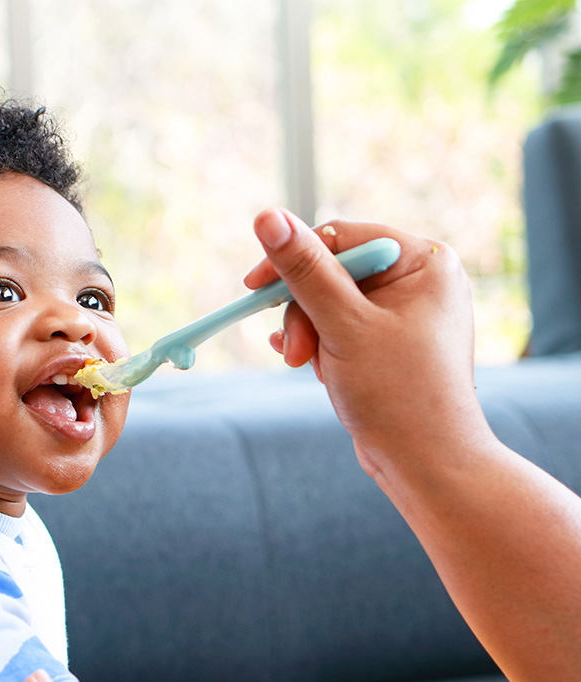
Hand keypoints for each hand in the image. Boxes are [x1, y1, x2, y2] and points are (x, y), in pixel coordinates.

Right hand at [245, 208, 491, 481]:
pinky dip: (318, 342)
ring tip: (309, 368)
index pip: (340, 238)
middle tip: (292, 353)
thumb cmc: (398, 394)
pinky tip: (305, 361)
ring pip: (329, 302)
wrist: (428, 464)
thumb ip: (305, 271)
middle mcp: (419, 280)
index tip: (253, 288)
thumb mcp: (343, 325)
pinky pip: (339, 325)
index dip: (293, 260)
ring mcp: (404, 312)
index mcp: (424, 262)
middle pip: (332, 271)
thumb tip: (268, 216)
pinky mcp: (388, 341)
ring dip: (308, 333)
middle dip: (304, 312)